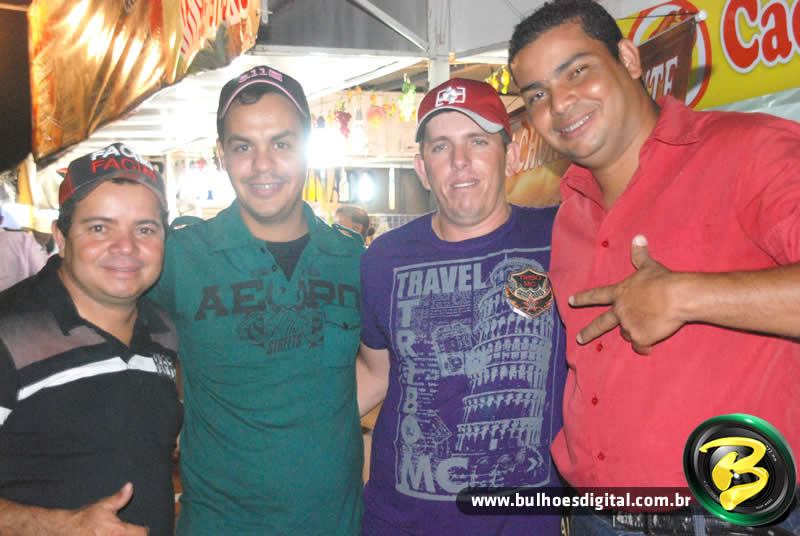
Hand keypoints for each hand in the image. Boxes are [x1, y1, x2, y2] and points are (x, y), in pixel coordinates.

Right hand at [62, 483, 147, 534]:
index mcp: (118, 530)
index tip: (142, 529)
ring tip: (118, 534)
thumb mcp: (103, 505)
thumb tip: (130, 486)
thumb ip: (119, 498)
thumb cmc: (84, 518)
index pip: (142, 533)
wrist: (65, 529)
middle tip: (130, 533)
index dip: (143, 530)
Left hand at [569, 235, 686, 353]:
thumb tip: (638, 236)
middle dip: (588, 332)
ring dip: (633, 332)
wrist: (676, 297)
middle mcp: (620, 311)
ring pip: (627, 333)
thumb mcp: (649, 266)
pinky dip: (644, 346)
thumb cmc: (662, 280)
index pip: (597, 295)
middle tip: (579, 339)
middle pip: (600, 324)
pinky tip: (650, 344)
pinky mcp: (640, 338)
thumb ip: (640, 254)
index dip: (583, 298)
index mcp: (620, 293)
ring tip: (649, 324)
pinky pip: (641, 346)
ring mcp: (628, 325)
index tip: (571, 300)